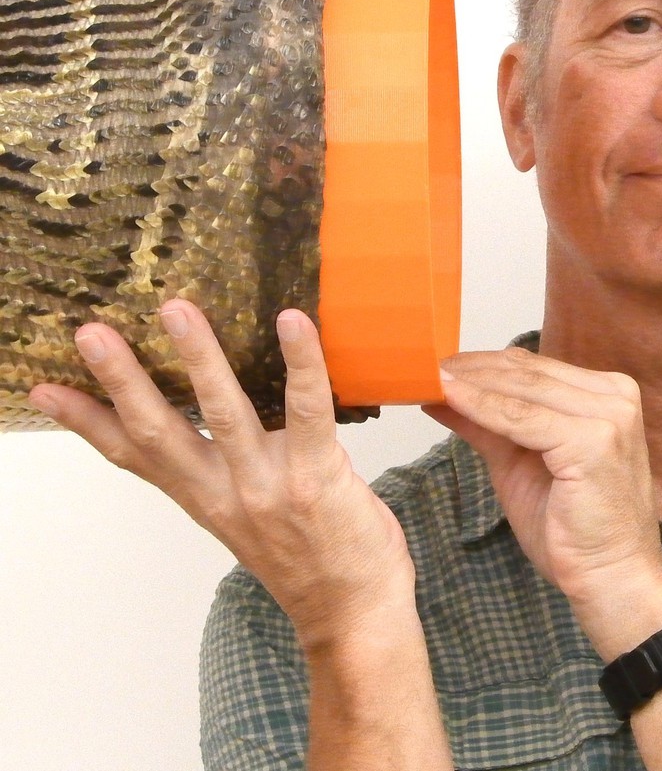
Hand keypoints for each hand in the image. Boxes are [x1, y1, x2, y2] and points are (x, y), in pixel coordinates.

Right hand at [29, 300, 415, 652]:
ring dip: (198, 356)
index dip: (87, 423)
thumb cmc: (315, 560)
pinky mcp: (315, 476)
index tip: (44, 389)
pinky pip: (306, 408)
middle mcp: (224, 493)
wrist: (354, 615)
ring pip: (222, 411)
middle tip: (90, 332)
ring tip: (175, 309)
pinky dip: (301, 361)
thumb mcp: (253, 519)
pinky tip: (293, 320)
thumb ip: (235, 472)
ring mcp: (266, 485)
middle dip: (122, 380)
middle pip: (159, 430)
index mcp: (205, 498)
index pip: (134, 456)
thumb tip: (235, 416)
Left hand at [426, 348, 661, 657]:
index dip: (480, 364)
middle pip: (527, 371)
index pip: (534, 367)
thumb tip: (444, 394)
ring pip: (522, 389)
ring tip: (427, 379)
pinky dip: (480, 407)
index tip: (437, 366)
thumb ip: (490, 425)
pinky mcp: (593, 440)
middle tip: (421, 368)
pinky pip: (521, 418)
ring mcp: (609, 415)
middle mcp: (615, 395)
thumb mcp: (521, 464)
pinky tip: (448, 399)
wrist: (612, 579)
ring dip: (470, 384)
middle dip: (470, 370)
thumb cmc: (575, 529)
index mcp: (607, 394)